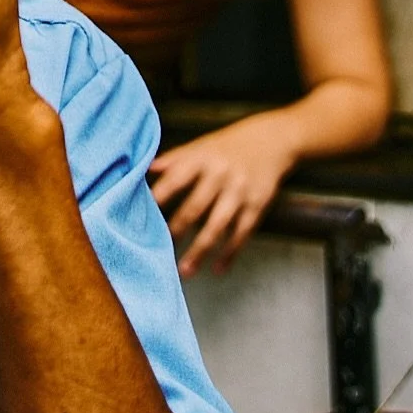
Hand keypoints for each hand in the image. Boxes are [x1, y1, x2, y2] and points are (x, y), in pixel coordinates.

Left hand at [148, 116, 295, 276]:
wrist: (270, 141)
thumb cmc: (226, 147)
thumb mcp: (199, 146)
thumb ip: (173, 159)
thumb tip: (144, 170)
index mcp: (201, 158)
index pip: (176, 178)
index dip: (160, 196)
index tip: (142, 214)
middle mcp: (220, 175)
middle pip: (195, 206)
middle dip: (177, 229)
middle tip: (159, 250)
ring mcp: (240, 192)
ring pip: (217, 226)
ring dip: (200, 250)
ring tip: (185, 271)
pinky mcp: (257, 206)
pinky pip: (241, 234)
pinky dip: (230, 253)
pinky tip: (217, 269)